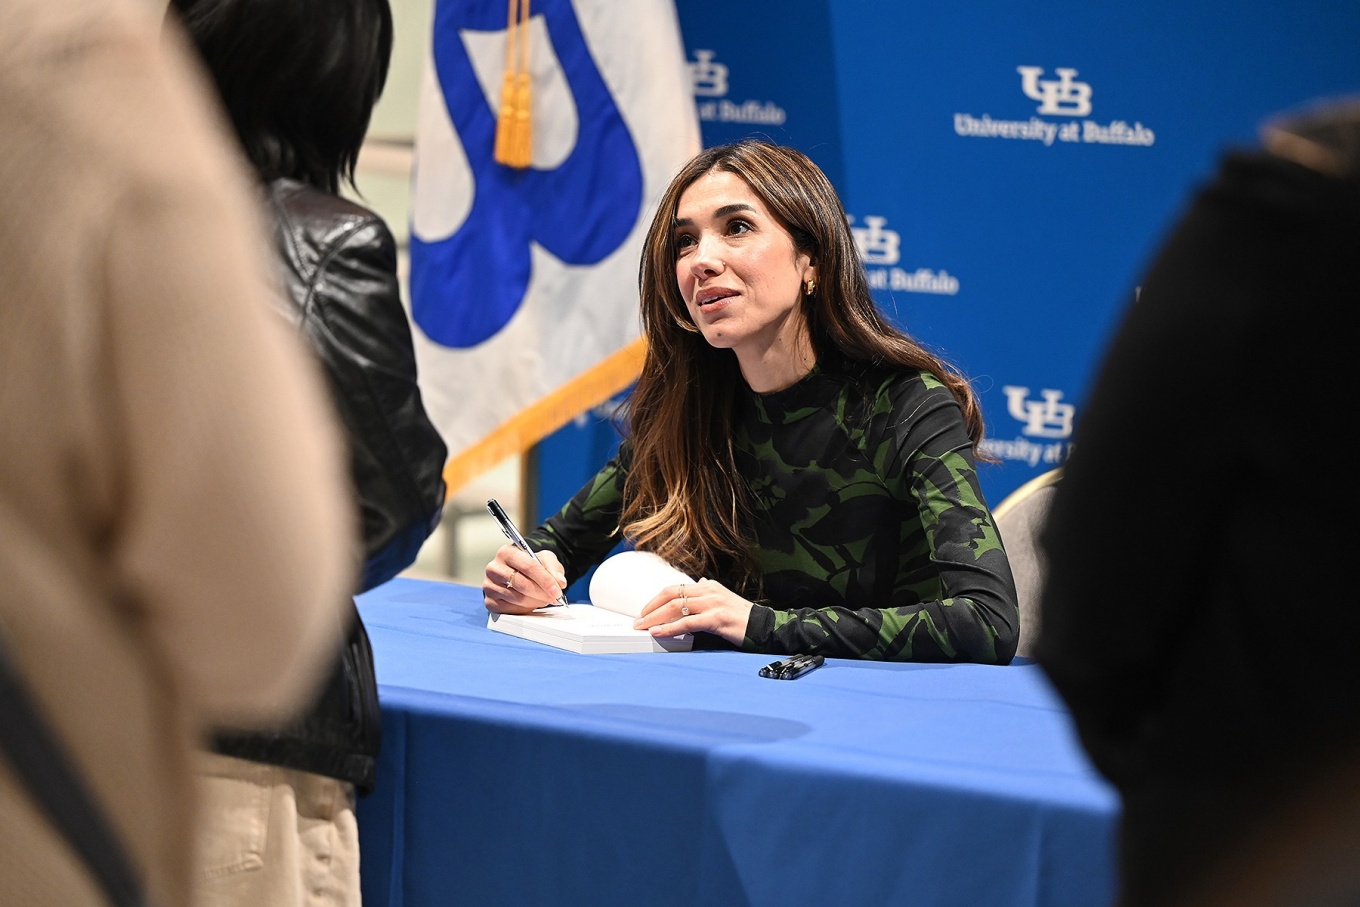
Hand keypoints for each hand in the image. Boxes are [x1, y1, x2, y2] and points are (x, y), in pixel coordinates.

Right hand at [483, 544, 567, 612]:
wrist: (517, 573)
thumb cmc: (529, 565)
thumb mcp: (544, 559)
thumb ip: (553, 568)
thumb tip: (560, 582)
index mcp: (506, 552)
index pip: (528, 567)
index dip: (545, 580)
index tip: (557, 590)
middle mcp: (493, 568)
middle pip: (522, 584)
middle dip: (542, 593)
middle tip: (554, 597)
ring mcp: (489, 586)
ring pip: (518, 599)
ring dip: (536, 601)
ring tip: (544, 599)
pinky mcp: (489, 602)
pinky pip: (510, 610)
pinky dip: (525, 609)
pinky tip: (532, 603)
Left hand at [634, 578, 751, 646]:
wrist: (764, 626)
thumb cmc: (743, 617)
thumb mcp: (724, 599)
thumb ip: (709, 592)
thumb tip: (698, 583)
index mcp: (708, 586)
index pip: (675, 588)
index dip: (656, 599)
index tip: (645, 611)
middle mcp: (708, 591)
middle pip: (671, 594)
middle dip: (651, 607)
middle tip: (638, 620)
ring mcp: (712, 604)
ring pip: (676, 606)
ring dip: (655, 617)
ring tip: (642, 627)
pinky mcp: (716, 618)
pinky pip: (687, 622)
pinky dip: (669, 628)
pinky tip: (658, 632)